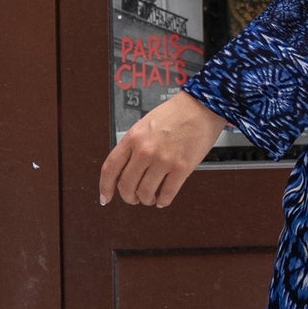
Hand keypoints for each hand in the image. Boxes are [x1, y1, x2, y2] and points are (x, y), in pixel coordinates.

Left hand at [99, 90, 229, 208]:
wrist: (202, 107)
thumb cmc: (176, 113)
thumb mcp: (144, 125)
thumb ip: (134, 146)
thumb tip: (127, 169)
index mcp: (133, 138)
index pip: (110, 168)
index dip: (105, 187)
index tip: (106, 197)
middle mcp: (145, 151)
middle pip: (126, 185)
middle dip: (128, 197)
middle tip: (133, 198)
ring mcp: (163, 160)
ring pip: (145, 193)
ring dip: (146, 200)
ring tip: (150, 198)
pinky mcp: (182, 168)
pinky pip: (167, 194)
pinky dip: (163, 201)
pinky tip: (163, 199)